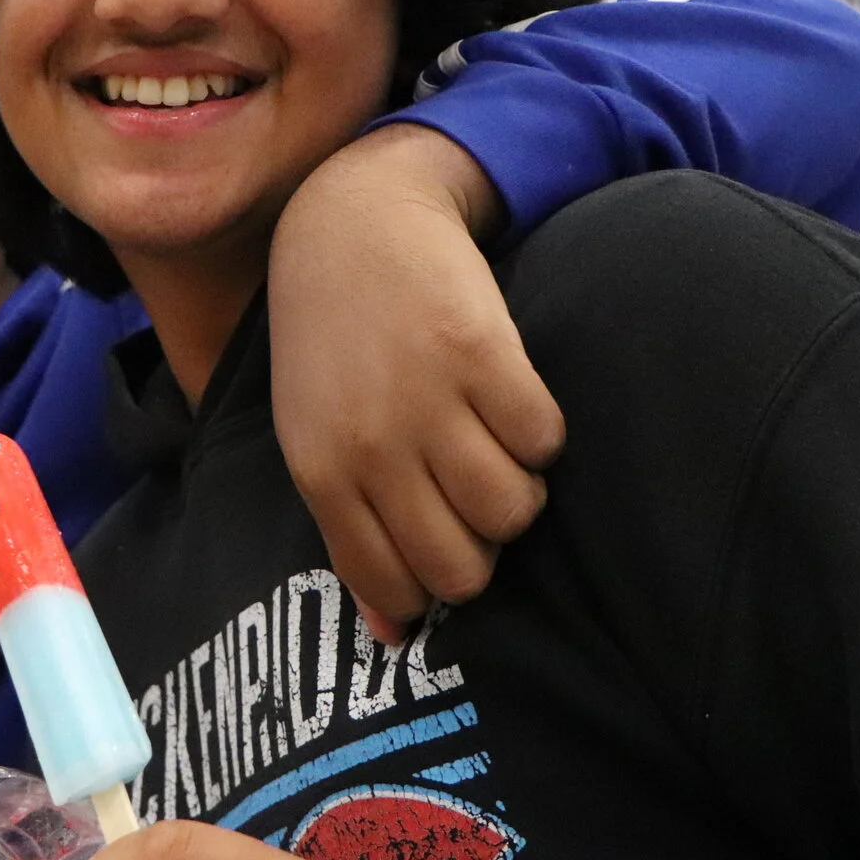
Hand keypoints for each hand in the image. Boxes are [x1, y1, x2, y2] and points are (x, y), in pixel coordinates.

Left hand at [269, 123, 562, 639]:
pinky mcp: (484, 354)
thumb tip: (392, 634)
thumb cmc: (334, 344)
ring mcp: (428, 401)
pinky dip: (539, 432)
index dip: (432, 588)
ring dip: (517, 491)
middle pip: (464, 566)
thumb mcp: (315, 437)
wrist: (354, 225)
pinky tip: (509, 400)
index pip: (395, 586)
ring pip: (512, 510)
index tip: (444, 553)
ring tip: (494, 448)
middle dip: (481, 546)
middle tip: (472, 498)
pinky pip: (544, 440)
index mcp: (325, 473)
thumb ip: (351, 531)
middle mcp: (373, 445)